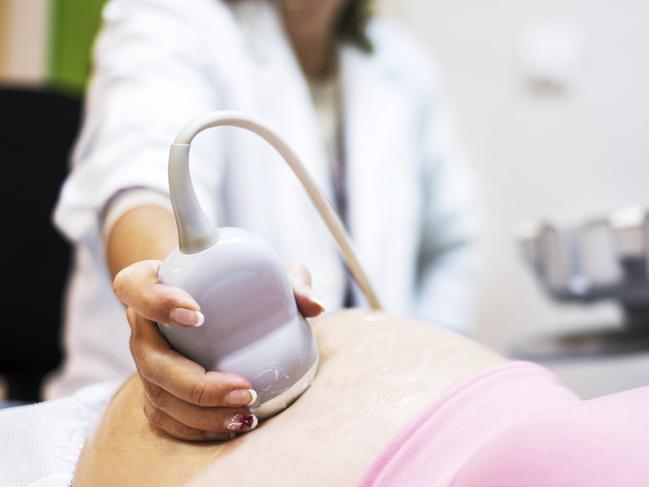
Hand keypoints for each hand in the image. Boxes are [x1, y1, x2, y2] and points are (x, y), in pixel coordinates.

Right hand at [113, 260, 324, 440]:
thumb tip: (314, 306)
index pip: (134, 286)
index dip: (156, 301)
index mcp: (155, 283)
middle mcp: (145, 326)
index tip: (197, 314)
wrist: (221, 309)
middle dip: (195, 382)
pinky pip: (167, 419)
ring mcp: (148, 363)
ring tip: (247, 412)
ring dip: (201, 413)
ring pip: (158, 395)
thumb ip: (290, 281)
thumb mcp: (268, 273)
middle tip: (244, 387)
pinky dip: (198, 428)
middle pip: (148, 357)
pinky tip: (233, 424)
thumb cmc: (242, 285)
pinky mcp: (158, 393)